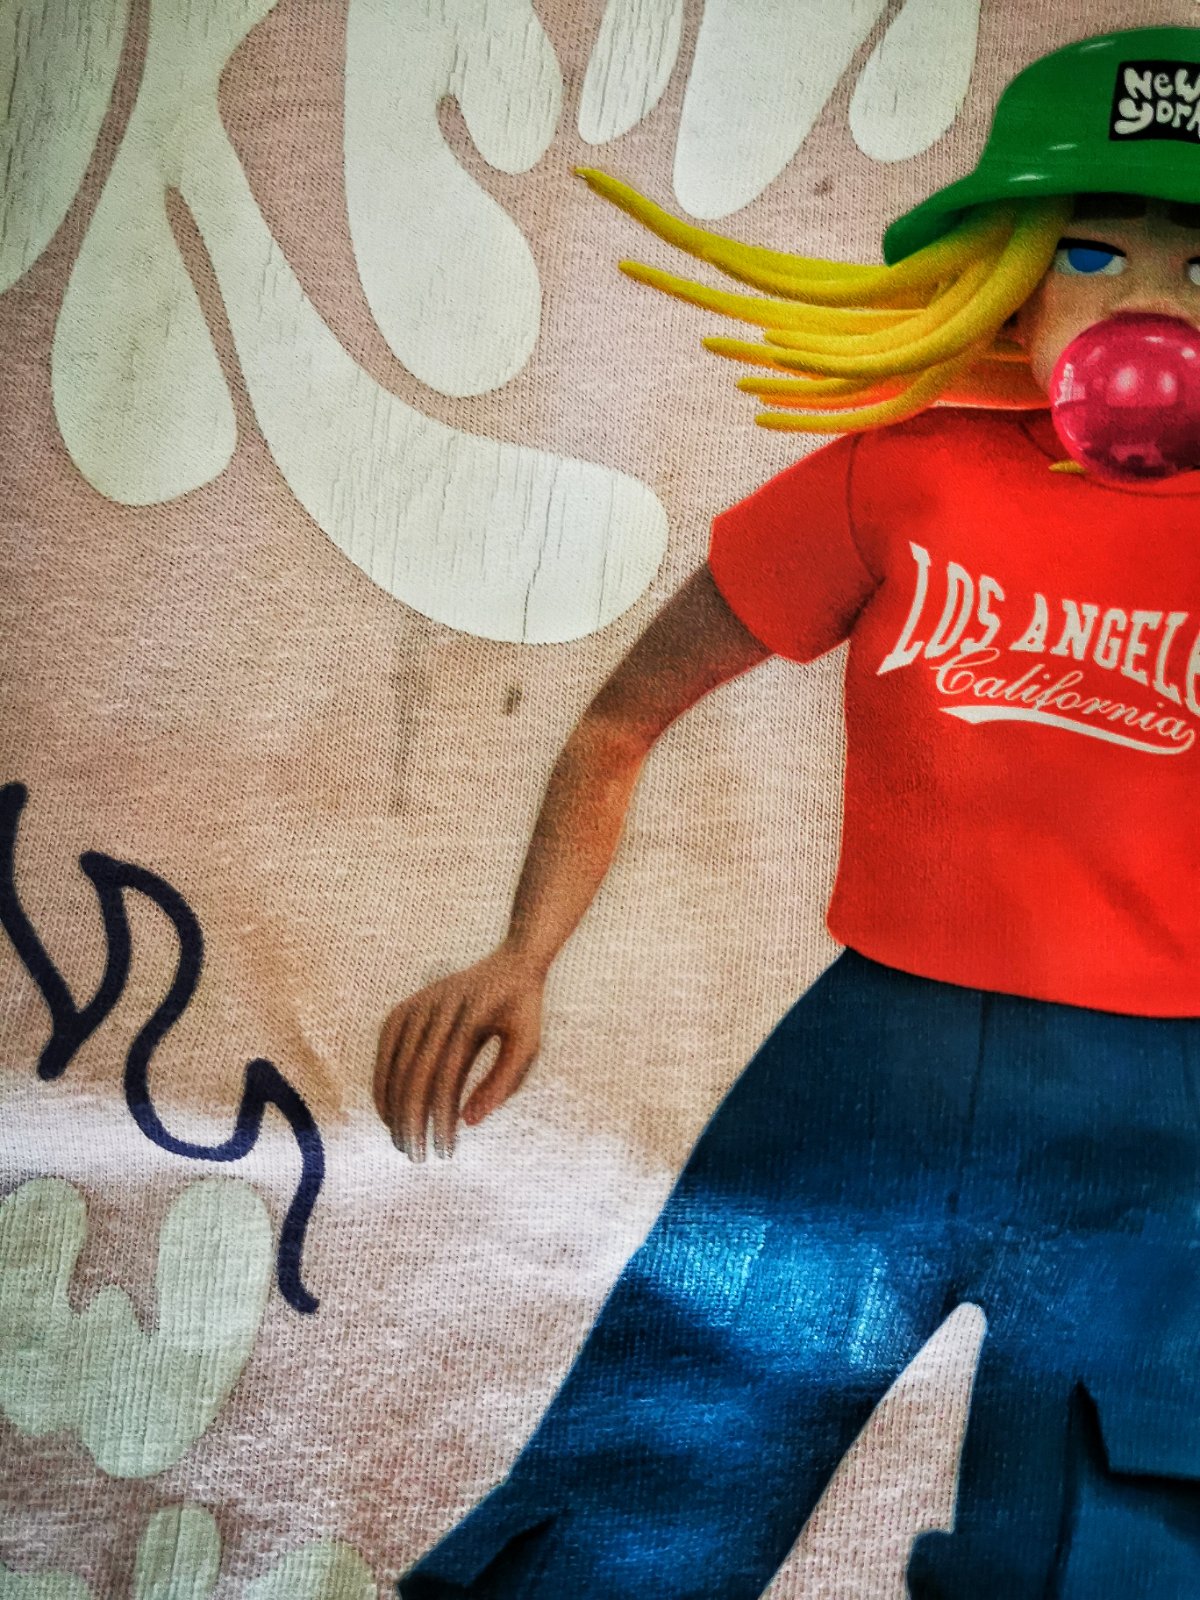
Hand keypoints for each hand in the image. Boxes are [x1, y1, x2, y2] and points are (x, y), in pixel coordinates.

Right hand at [374, 945, 545, 1160]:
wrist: (509, 964)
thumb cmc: (522, 1011)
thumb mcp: (527, 1045)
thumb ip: (502, 1083)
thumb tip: (469, 1122)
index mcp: (468, 1019)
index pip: (446, 1081)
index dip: (440, 1120)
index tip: (445, 1152)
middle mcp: (436, 1011)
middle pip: (413, 1077)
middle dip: (411, 1123)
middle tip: (417, 1157)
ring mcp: (415, 1007)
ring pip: (393, 1067)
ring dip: (393, 1111)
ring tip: (403, 1144)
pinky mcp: (403, 1010)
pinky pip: (384, 1053)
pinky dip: (382, 1086)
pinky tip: (389, 1115)